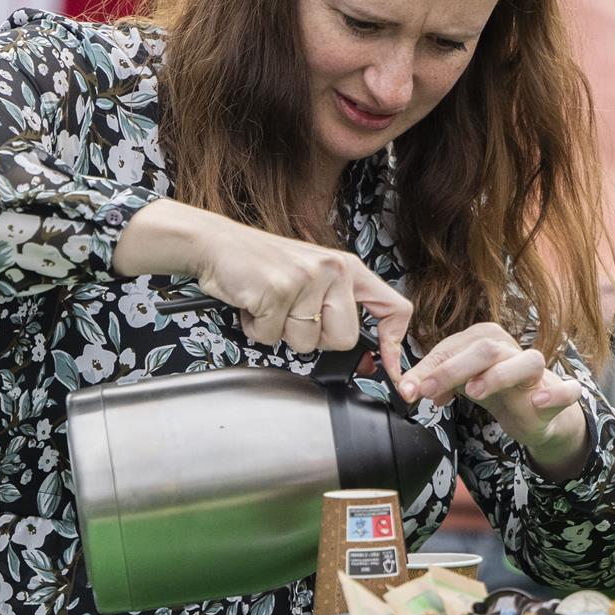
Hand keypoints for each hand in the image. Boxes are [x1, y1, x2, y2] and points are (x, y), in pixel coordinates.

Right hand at [116, 200, 412, 361]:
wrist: (218, 244)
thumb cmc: (263, 266)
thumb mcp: (313, 278)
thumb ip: (338, 309)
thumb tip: (365, 357)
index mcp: (348, 268)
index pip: (394, 308)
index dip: (395, 345)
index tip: (390, 369)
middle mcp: (333, 270)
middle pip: (344, 340)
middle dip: (314, 338)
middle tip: (292, 314)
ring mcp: (306, 279)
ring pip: (306, 342)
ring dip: (280, 332)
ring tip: (269, 304)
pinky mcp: (278, 290)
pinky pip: (271, 336)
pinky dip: (256, 328)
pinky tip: (253, 303)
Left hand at [402, 322, 587, 477]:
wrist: (533, 413)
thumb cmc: (493, 389)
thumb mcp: (459, 384)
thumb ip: (433, 382)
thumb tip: (407, 388)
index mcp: (486, 340)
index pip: (456, 346)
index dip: (432, 367)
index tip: (412, 390)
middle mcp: (512, 349)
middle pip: (486, 349)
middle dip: (454, 369)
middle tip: (430, 391)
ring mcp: (538, 372)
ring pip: (528, 361)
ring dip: (500, 375)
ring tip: (475, 392)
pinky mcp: (559, 394)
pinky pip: (568, 390)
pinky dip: (555, 394)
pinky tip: (537, 402)